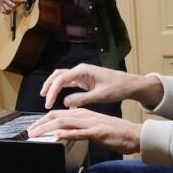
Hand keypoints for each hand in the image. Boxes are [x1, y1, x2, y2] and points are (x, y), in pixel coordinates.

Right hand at [0, 0, 24, 13]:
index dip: (20, 1)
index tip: (24, 1)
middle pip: (12, 5)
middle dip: (17, 5)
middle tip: (20, 3)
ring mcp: (2, 3)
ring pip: (7, 9)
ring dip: (13, 9)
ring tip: (16, 6)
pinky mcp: (1, 5)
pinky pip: (3, 11)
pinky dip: (7, 12)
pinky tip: (11, 11)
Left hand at [27, 108, 140, 154]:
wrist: (134, 134)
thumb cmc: (115, 132)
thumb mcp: (94, 128)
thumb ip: (79, 128)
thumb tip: (65, 132)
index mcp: (82, 114)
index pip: (58, 114)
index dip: (43, 121)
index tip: (33, 128)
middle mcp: (84, 116)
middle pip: (56, 116)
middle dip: (40, 124)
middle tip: (29, 132)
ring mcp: (90, 123)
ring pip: (64, 122)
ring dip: (47, 128)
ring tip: (36, 135)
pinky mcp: (97, 133)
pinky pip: (79, 132)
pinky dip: (67, 133)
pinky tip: (57, 136)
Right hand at [40, 63, 160, 108]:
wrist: (128, 84)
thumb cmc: (116, 88)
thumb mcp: (99, 96)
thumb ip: (81, 99)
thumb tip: (65, 103)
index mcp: (82, 71)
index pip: (61, 79)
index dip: (52, 91)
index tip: (48, 103)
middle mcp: (80, 70)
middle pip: (58, 75)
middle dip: (49, 87)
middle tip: (45, 100)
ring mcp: (81, 74)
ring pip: (61, 77)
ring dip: (53, 86)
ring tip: (46, 97)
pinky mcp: (83, 79)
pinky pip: (68, 81)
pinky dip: (60, 88)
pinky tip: (56, 95)